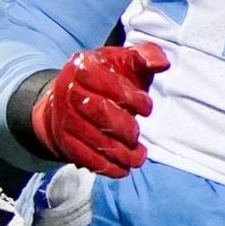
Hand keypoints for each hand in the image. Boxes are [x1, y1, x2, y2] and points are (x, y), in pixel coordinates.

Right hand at [30, 42, 169, 175]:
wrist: (69, 97)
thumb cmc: (108, 79)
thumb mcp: (126, 61)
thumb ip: (146, 55)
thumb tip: (162, 64)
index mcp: (84, 65)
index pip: (108, 83)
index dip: (131, 98)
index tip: (147, 108)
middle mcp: (68, 88)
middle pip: (98, 112)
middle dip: (124, 128)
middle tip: (138, 136)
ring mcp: (63, 115)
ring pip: (92, 137)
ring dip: (119, 152)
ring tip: (138, 158)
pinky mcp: (62, 138)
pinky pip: (82, 155)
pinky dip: (104, 166)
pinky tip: (121, 170)